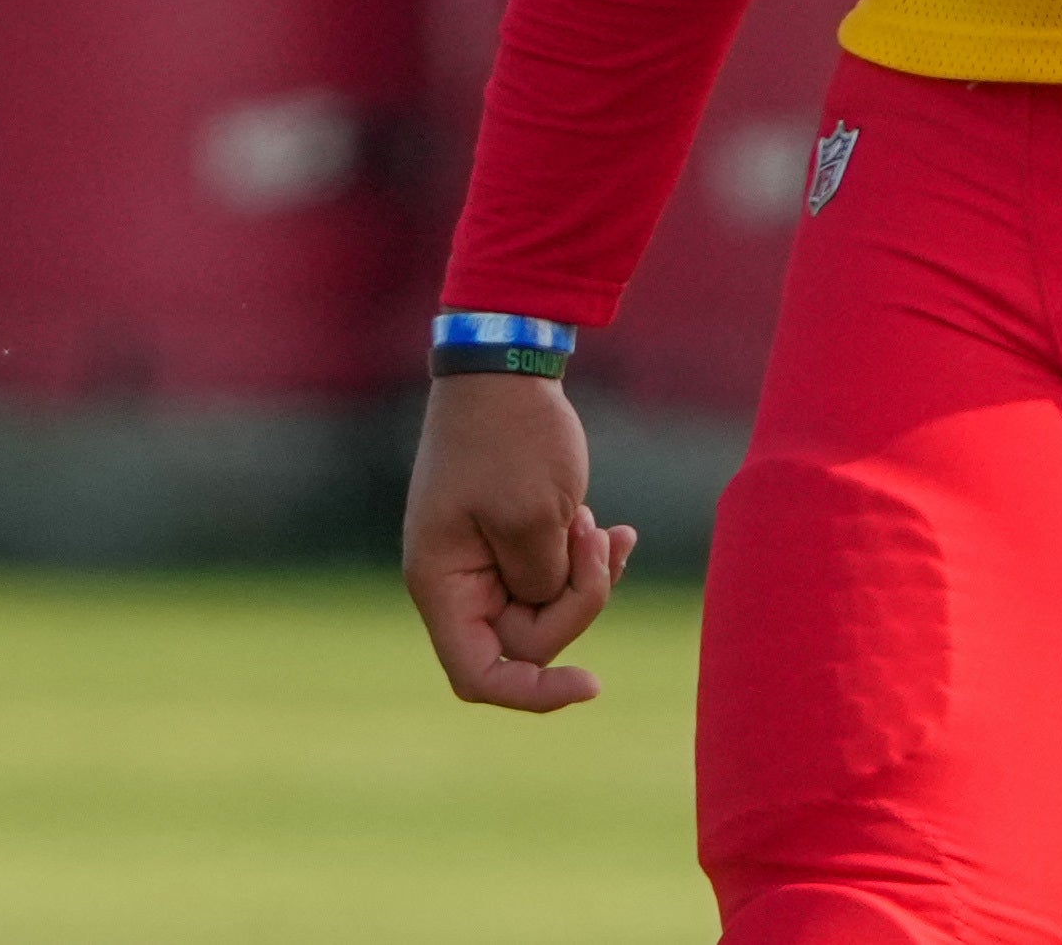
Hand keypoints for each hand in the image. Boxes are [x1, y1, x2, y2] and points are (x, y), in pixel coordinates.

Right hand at [400, 375, 634, 712]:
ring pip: (548, 608)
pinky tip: (620, 532)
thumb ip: (542, 580)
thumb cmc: (513, 435)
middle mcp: (457, 583)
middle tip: (598, 535)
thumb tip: (546, 609)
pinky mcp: (513, 540)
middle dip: (578, 600)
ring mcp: (484, 563)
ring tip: (608, 527)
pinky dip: (589, 560)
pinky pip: (555, 576)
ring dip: (589, 577)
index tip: (593, 685)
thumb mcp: (536, 514)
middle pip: (527, 639)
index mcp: (442, 585)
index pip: (478, 675)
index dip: (531, 693)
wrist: (506, 369)